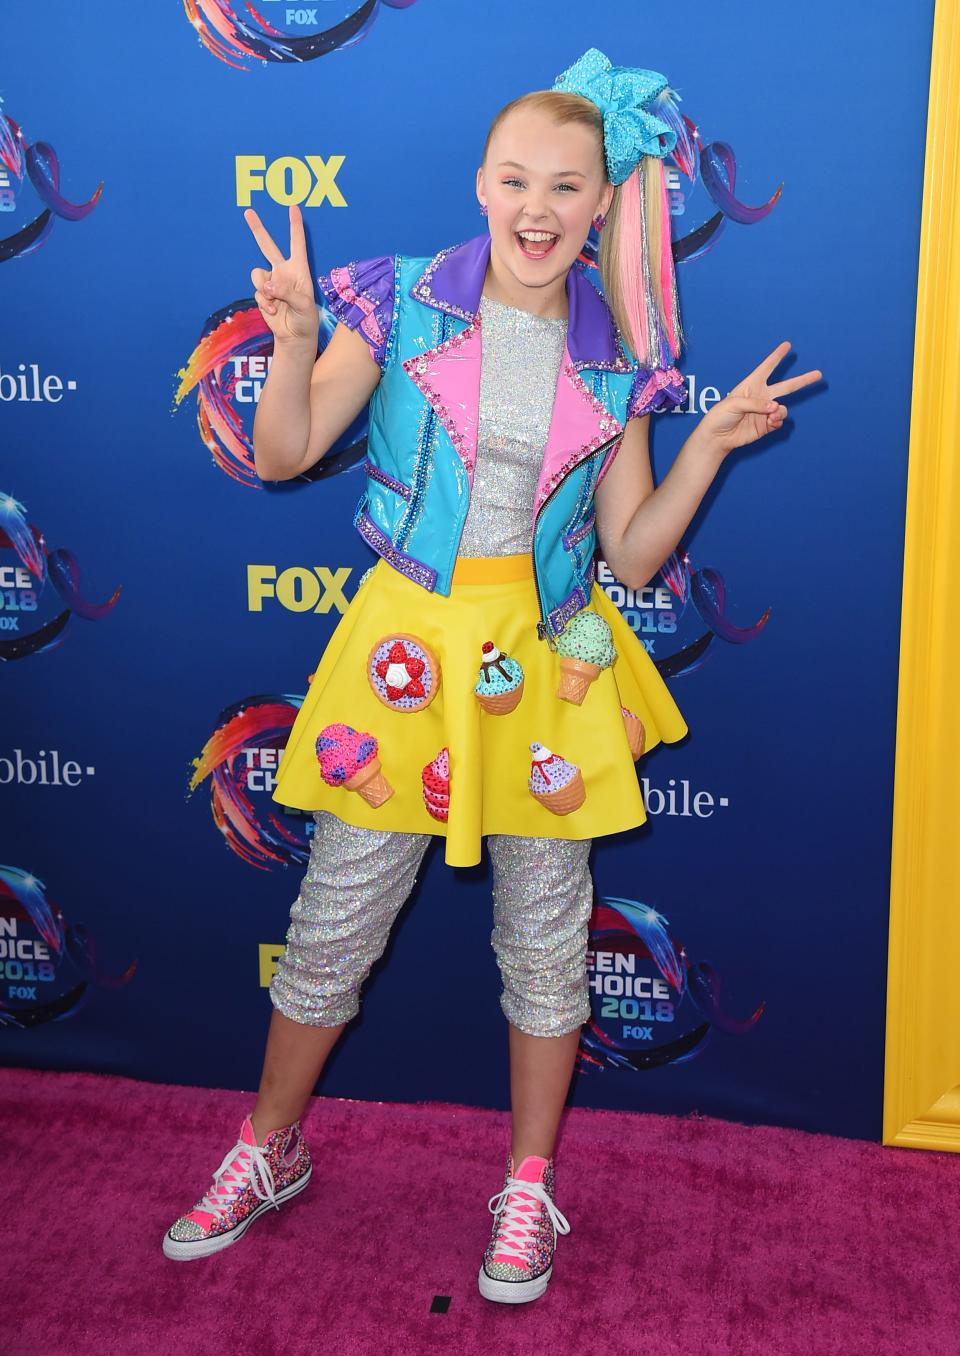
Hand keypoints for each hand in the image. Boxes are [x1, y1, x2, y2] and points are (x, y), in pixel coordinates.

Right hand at [244, 204, 318, 345]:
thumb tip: (269, 284)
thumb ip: (287, 292)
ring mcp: (272, 282)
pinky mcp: (263, 294)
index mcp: (298, 269)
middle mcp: (283, 271)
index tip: (294, 208)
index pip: (297, 243)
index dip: (295, 226)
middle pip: (267, 246)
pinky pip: (257, 291)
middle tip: (248, 211)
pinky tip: (273, 311)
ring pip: (258, 274)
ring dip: (264, 289)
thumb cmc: (306, 319)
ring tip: (276, 303)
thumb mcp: (303, 306)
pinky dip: (264, 302)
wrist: (295, 336)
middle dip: (257, 229)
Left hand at [696, 342, 822, 459]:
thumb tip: (776, 408)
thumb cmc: (720, 416)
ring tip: (770, 416)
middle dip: (803, 380)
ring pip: (783, 408)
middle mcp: (761, 396)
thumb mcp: (734, 404)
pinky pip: (779, 421)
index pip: (767, 367)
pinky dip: (777, 421)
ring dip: (780, 411)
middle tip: (819, 374)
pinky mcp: (766, 426)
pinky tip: (770, 422)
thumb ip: (756, 404)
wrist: (717, 437)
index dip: (777, 356)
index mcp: (751, 384)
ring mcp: (765, 411)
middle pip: (787, 386)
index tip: (787, 345)